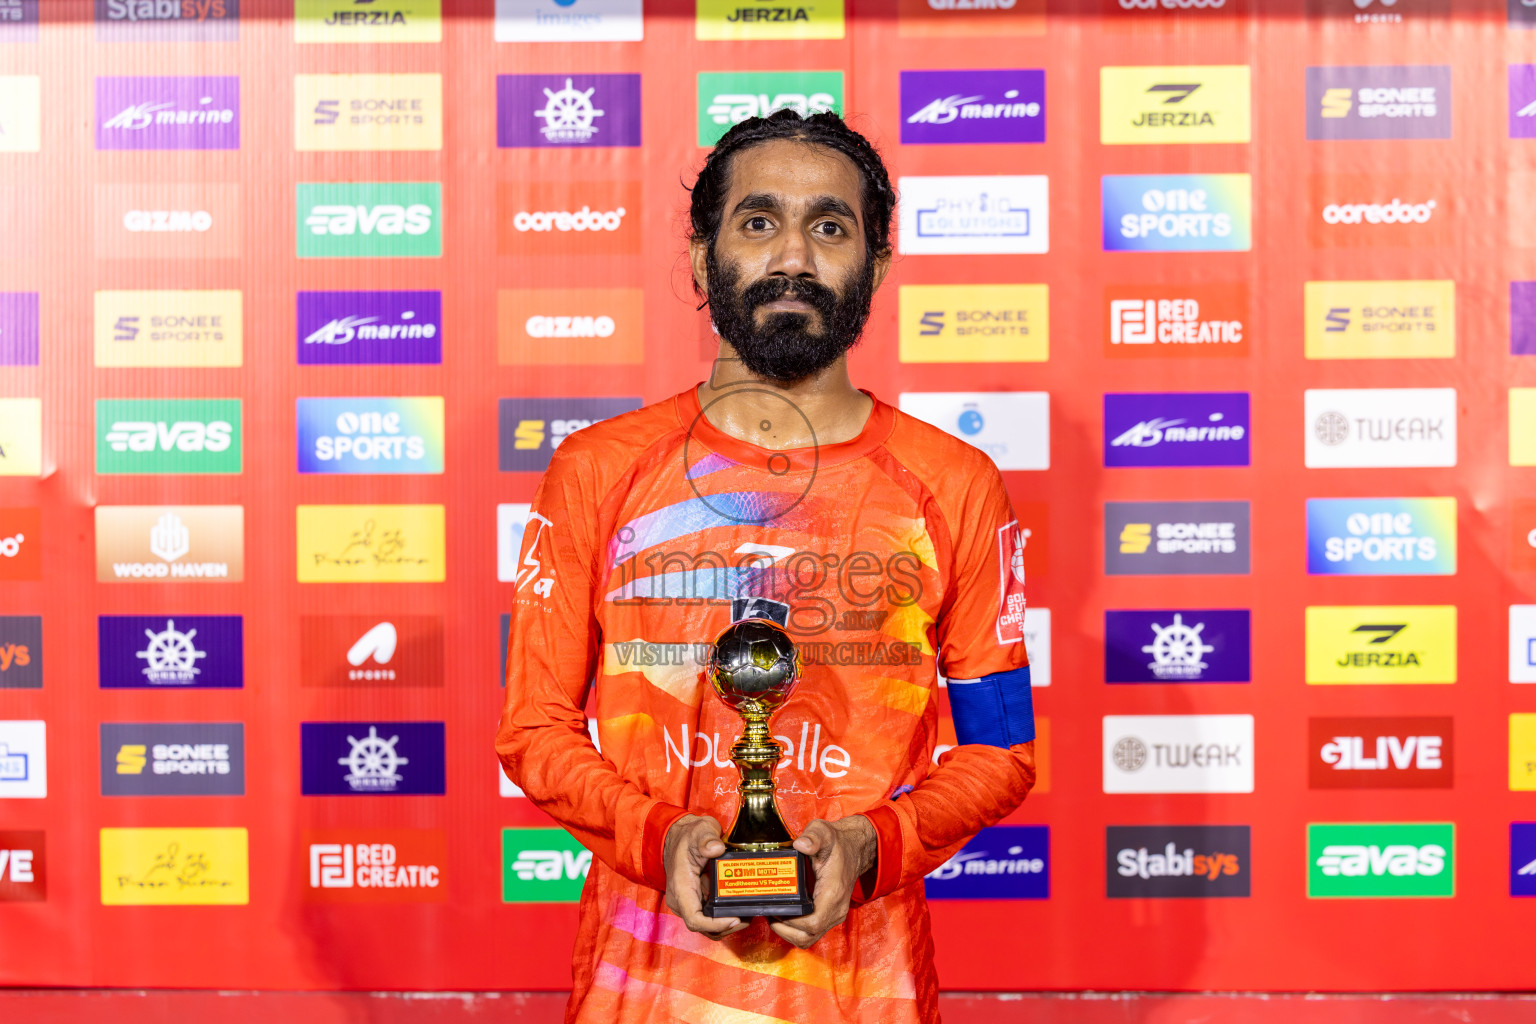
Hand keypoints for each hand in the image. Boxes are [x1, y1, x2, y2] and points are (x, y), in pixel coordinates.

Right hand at [663, 815, 748, 940]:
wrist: (679, 836)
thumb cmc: (687, 836)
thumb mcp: (699, 831)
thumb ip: (707, 838)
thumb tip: (716, 848)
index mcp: (680, 887)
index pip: (694, 919)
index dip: (715, 924)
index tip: (734, 918)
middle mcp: (682, 900)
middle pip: (704, 927)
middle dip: (727, 926)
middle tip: (748, 917)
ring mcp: (689, 902)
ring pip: (708, 925)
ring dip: (728, 924)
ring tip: (748, 913)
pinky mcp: (697, 901)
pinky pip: (710, 916)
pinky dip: (725, 916)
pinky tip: (740, 906)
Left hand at [769, 815, 876, 949]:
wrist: (854, 849)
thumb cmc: (837, 843)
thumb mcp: (824, 833)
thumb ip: (813, 837)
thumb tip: (801, 844)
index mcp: (834, 892)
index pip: (812, 922)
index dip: (791, 921)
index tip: (775, 910)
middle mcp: (836, 909)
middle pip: (808, 935)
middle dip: (785, 929)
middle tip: (769, 913)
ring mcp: (834, 914)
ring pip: (809, 937)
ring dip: (789, 932)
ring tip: (773, 916)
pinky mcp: (830, 915)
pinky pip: (811, 931)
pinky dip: (796, 929)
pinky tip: (784, 915)